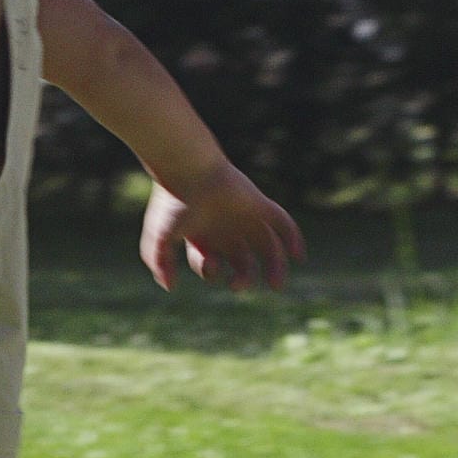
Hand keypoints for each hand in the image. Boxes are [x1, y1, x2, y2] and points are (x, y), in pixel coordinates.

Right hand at [141, 162, 304, 291]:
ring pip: (266, 248)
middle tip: (240, 286)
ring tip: (276, 285)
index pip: (212, 265)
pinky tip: (299, 256)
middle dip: (244, 278)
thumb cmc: (172, 203)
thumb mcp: (159, 237)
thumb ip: (160, 263)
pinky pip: (283, 225)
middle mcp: (226, 231)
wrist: (188, 169)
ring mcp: (245, 218)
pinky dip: (293, 239)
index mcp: (203, 238)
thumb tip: (169, 287)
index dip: (210, 271)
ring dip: (274, 268)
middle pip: (243, 262)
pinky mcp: (260, 206)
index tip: (209, 265)